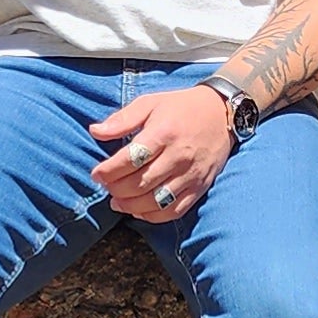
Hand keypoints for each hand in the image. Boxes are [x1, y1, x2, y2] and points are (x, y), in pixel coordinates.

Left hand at [89, 86, 232, 223]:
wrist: (222, 113)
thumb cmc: (181, 107)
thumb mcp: (150, 102)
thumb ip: (123, 119)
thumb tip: (95, 131)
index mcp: (164, 133)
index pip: (132, 159)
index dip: (109, 170)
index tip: (96, 174)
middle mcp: (179, 156)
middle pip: (141, 183)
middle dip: (117, 189)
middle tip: (106, 186)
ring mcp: (191, 174)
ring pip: (156, 200)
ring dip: (131, 206)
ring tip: (116, 202)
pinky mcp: (200, 187)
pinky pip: (175, 210)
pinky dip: (153, 215)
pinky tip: (139, 210)